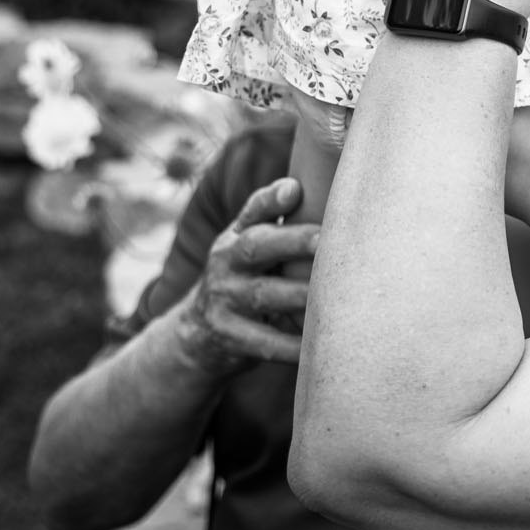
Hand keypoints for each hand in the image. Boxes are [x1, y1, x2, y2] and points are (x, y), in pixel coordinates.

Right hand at [175, 178, 318, 375]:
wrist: (196, 334)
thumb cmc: (242, 277)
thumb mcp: (245, 244)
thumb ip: (270, 215)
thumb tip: (296, 184)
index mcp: (236, 237)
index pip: (252, 211)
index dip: (271, 199)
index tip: (294, 191)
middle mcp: (225, 263)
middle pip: (256, 247)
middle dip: (293, 241)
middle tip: (326, 240)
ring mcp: (224, 301)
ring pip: (265, 295)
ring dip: (300, 294)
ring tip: (334, 293)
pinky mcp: (229, 338)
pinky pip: (265, 342)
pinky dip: (292, 345)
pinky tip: (318, 344)